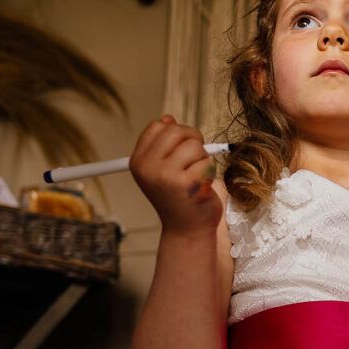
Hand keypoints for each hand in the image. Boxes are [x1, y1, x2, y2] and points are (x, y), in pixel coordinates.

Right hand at [129, 114, 222, 233]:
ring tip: (195, 178)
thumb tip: (167, 118)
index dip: (175, 133)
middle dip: (192, 141)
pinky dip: (209, 174)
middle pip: (176, 130)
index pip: (158, 126)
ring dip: (202, 160)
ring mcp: (165, 175)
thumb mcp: (164, 168)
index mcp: (138, 161)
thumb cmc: (179, 197)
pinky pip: (206, 162)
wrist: (187, 230)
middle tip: (194, 161)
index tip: (180, 150)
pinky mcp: (186, 184)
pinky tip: (201, 188)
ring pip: (195, 145)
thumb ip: (164, 144)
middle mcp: (147, 167)